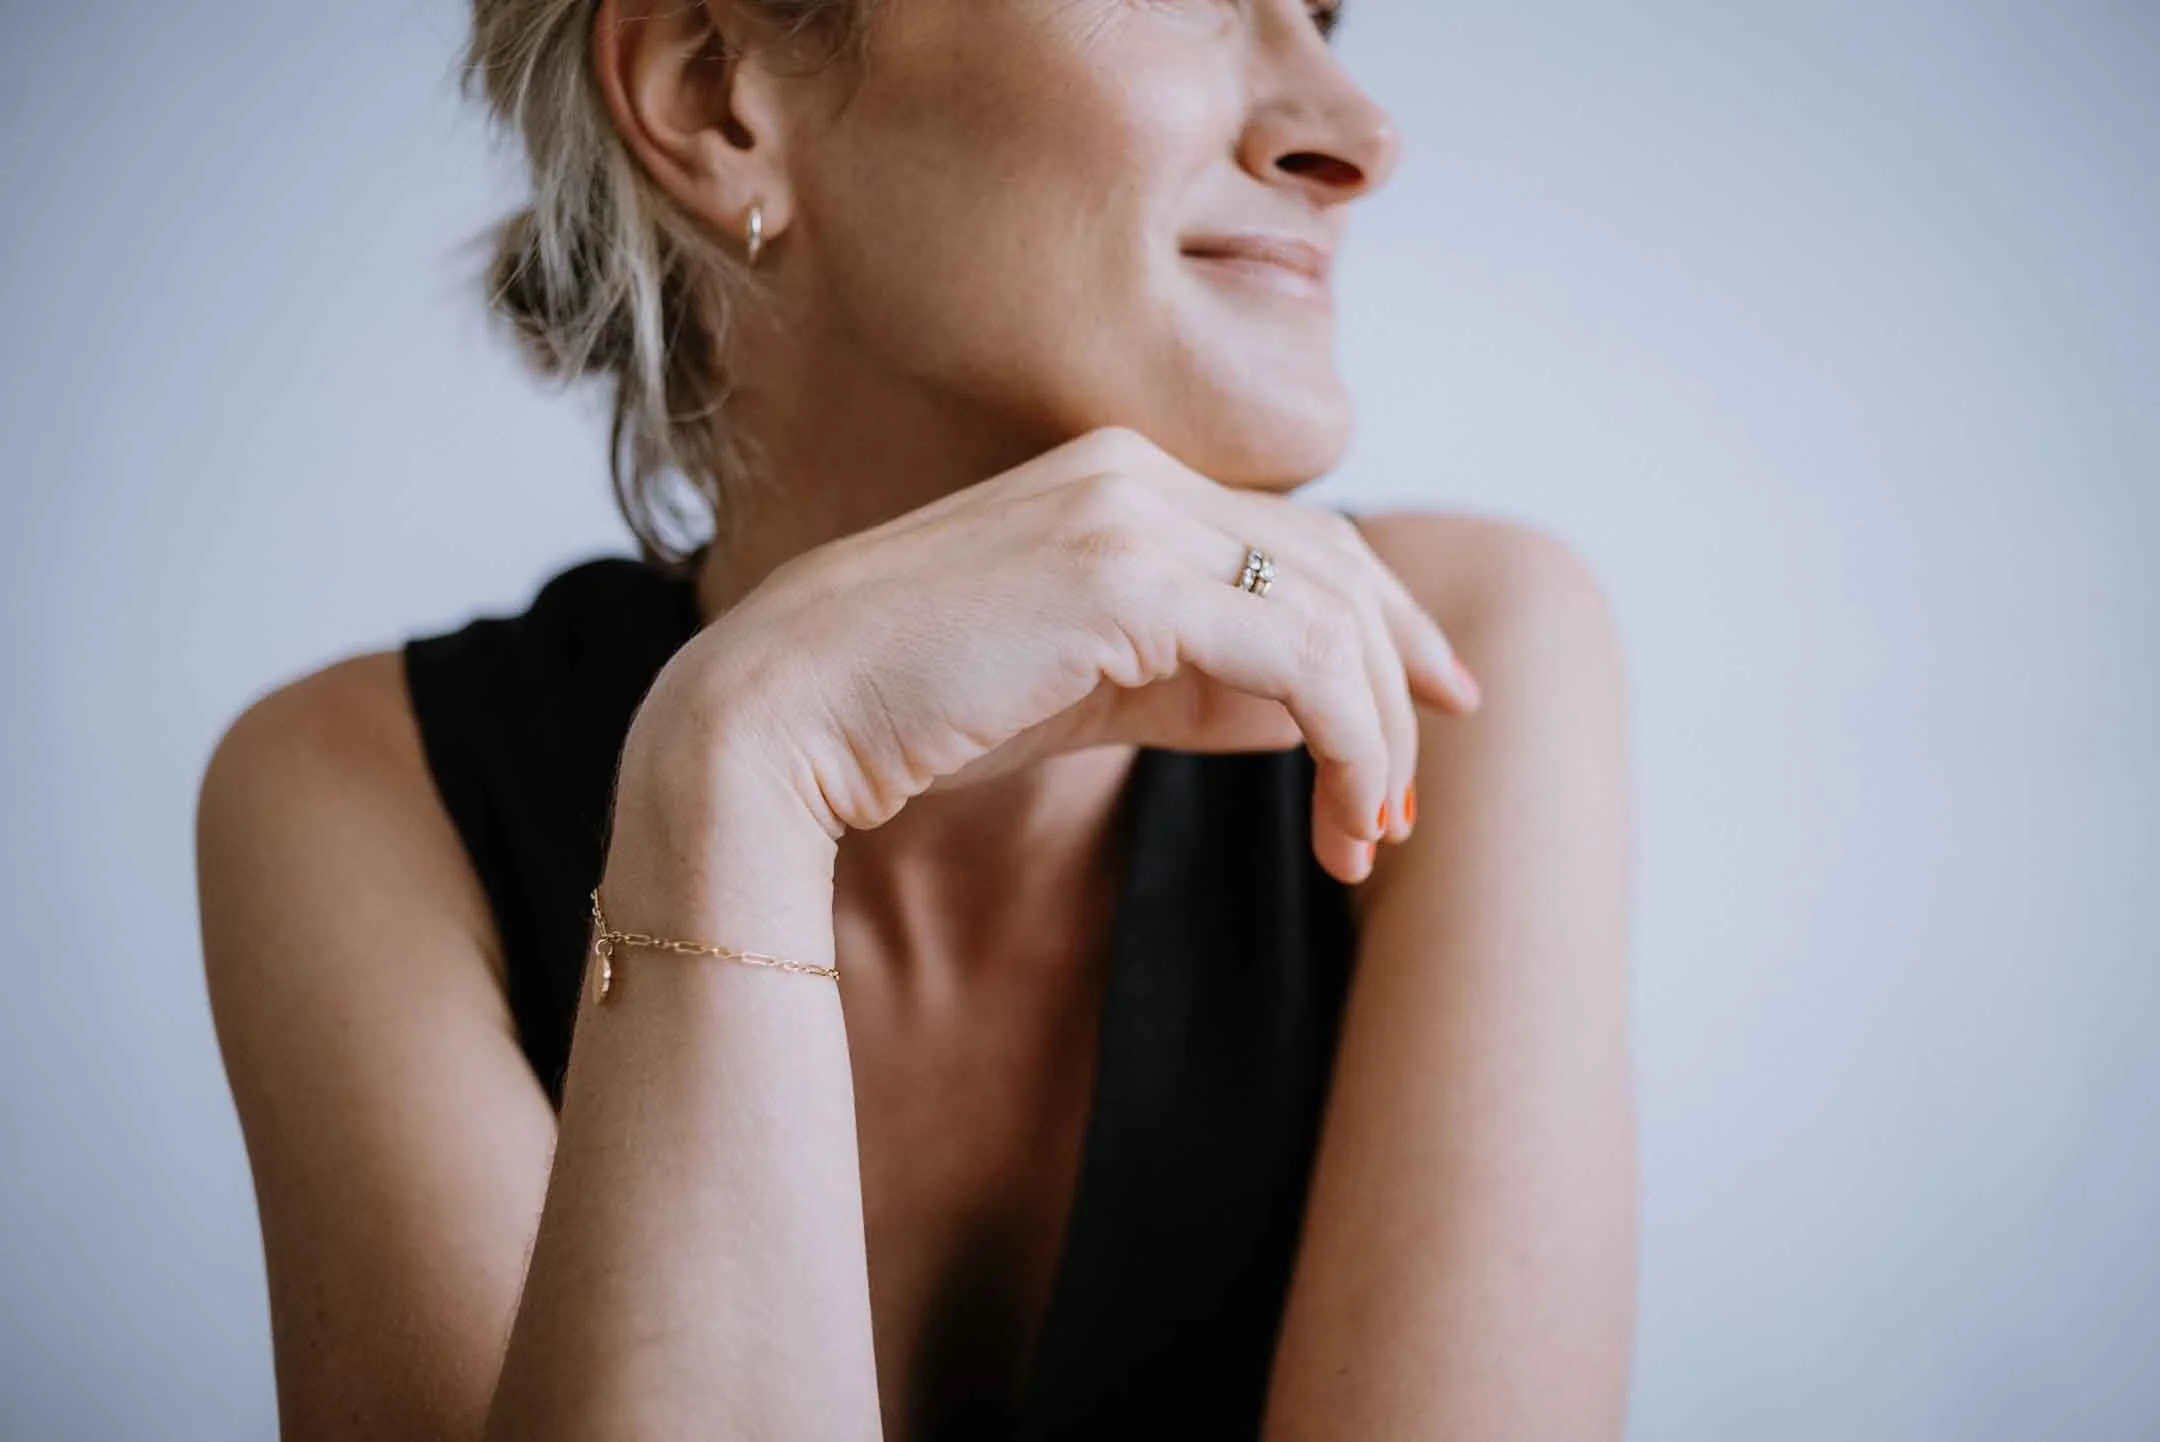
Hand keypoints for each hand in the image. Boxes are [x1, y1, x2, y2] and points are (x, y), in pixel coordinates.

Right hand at [649, 426, 1479, 884]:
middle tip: (1405, 810)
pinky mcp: (1124, 579)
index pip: (1297, 538)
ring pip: (1329, 614)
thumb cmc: (912, 713)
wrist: (780, 720)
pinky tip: (1341, 816)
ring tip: (1368, 840)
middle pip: (1335, 567)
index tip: (1428, 708)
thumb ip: (1191, 680)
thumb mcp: (1082, 688)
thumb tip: (1304, 710)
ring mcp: (1128, 514)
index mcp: (1117, 478)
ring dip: (1375, 736)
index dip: (1382, 624)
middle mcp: (1133, 472)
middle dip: (1397, 685)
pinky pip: (1298, 656)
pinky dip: (1347, 741)